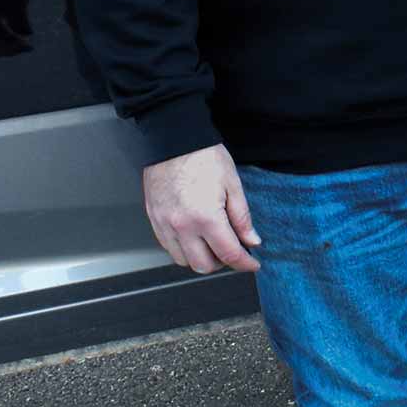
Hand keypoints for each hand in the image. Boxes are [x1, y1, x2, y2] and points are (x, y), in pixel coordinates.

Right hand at [143, 143, 261, 274]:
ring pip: (184, 261)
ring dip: (201, 258)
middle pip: (204, 265)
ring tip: (213, 241)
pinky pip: (169, 248)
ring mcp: (164, 225)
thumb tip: (252, 240)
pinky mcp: (154, 220)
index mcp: (205, 217)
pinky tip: (195, 235)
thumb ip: (242, 217)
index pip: (229, 254)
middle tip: (234, 249)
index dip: (244, 263)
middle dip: (223, 263)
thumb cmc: (203, 156)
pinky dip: (184, 249)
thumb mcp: (232, 184)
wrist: (173, 140)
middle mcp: (182, 226)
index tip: (252, 264)